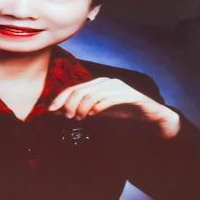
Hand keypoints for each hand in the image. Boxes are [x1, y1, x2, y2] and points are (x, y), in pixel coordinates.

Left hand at [48, 77, 180, 137]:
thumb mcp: (97, 111)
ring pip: (92, 95)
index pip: (74, 88)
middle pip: (81, 91)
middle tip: (68, 117)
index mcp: (97, 83)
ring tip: (80, 118)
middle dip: (70, 104)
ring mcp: (118, 87)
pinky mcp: (128, 95)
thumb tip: (59, 112)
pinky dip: (98, 107)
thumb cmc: (122, 111)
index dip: (60, 98)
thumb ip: (80, 109)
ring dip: (82, 108)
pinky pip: (108, 99)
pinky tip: (93, 114)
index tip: (51, 110)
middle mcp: (106, 82)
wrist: (148, 114)